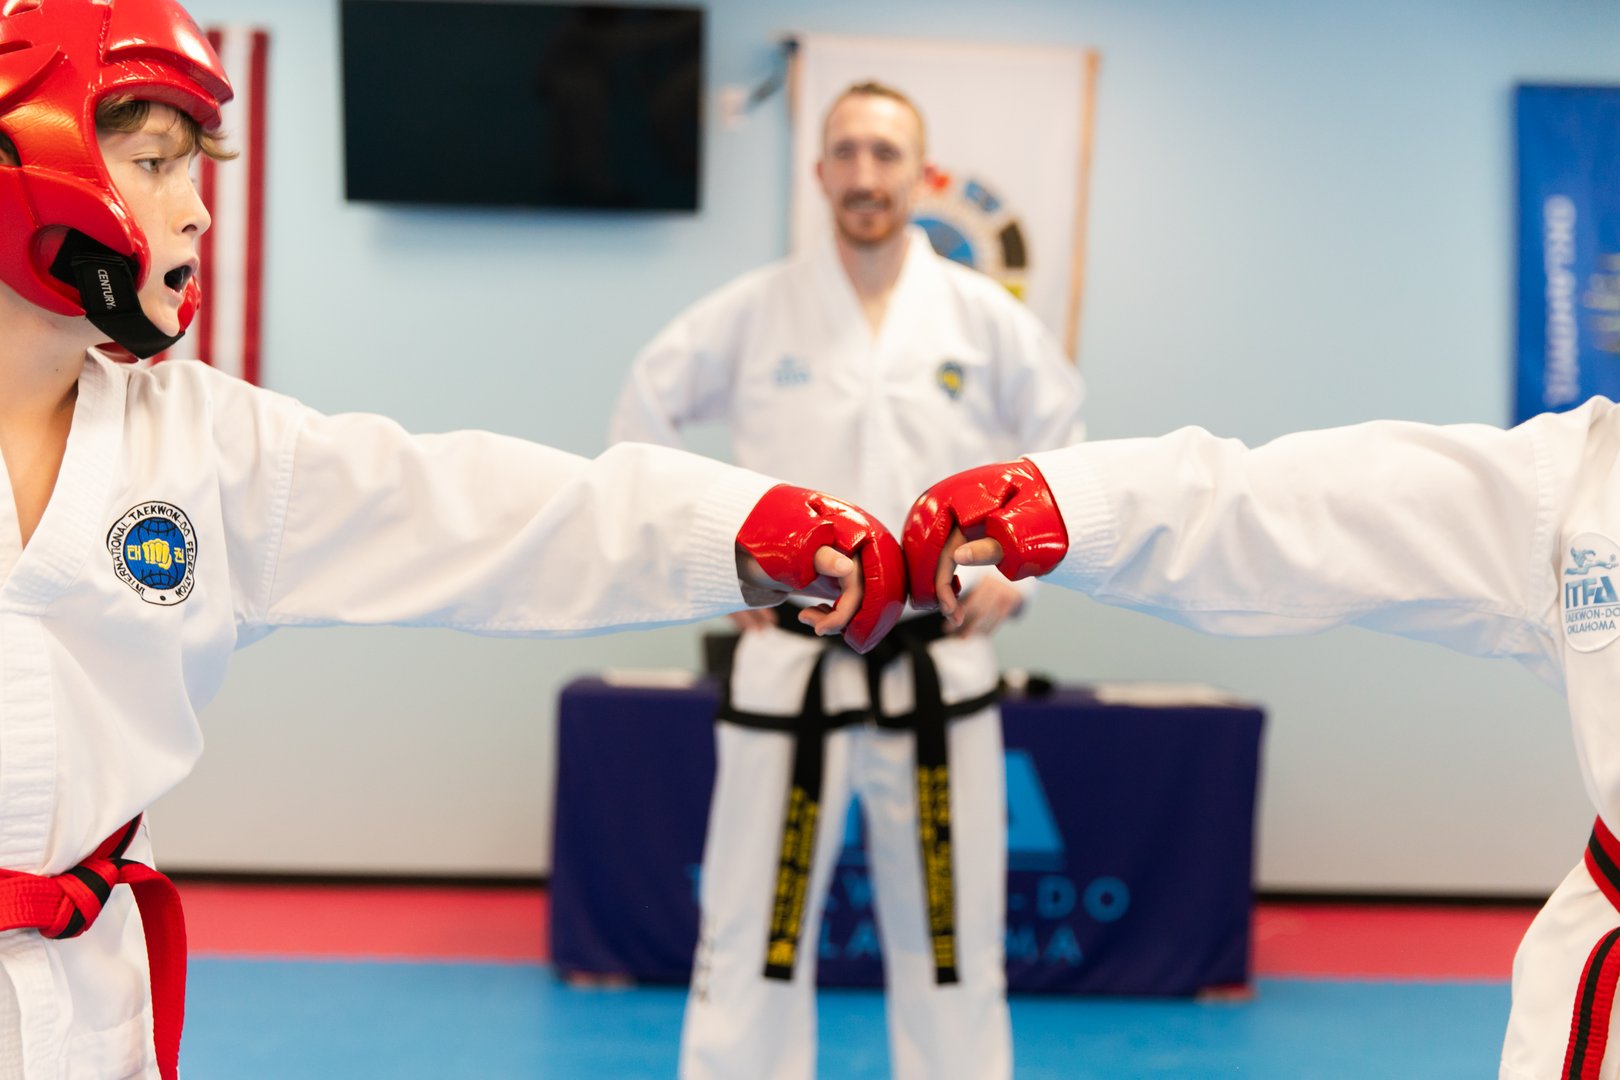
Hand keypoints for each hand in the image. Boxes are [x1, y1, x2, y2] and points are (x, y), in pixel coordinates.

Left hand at [735, 485, 905, 652]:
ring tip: (807, 617)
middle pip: (860, 598)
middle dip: (839, 619)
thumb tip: (847, 567)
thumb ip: (823, 558)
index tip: (819, 630)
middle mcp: (850, 555)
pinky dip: (833, 613)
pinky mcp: (837, 576)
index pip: (857, 590)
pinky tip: (812, 613)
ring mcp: (844, 566)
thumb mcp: (794, 552)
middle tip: (811, 624)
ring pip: (854, 602)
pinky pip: (846, 600)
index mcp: (845, 547)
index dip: (842, 615)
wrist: (751, 546)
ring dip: (835, 617)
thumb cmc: (771, 545)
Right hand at [903, 459, 1066, 627]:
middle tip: (954, 616)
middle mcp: (957, 513)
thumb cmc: (1038, 516)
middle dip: (941, 588)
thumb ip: (988, 547)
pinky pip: (948, 551)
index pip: (944, 554)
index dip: (942, 586)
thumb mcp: (1016, 535)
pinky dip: (948, 573)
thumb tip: (957, 558)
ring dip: (944, 583)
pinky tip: (955, 589)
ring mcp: (959, 520)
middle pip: (936, 555)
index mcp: (965, 511)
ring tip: (956, 610)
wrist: (1051, 501)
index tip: (950, 611)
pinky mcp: (964, 528)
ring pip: (940, 555)